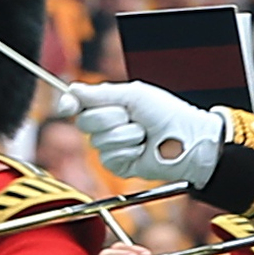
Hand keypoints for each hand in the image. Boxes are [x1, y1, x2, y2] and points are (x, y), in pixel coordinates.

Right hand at [60, 79, 224, 181]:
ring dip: (125, 135)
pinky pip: (108, 157)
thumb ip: (101, 93)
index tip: (69, 105)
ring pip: (98, 141)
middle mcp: (107, 125)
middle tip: (132, 117)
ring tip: (143, 134)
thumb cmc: (166, 114)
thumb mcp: (134, 95)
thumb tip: (73, 89)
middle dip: (110, 118)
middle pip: (85, 122)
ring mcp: (111, 145)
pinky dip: (128, 152)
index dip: (69, 103)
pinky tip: (141, 150)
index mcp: (110, 104)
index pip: (79, 103)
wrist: (185, 140)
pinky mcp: (117, 165)